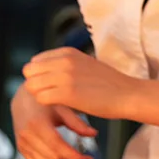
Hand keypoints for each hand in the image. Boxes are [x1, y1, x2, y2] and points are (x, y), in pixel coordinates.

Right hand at [11, 85, 97, 158]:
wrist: (23, 99)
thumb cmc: (45, 101)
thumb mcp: (62, 107)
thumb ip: (77, 122)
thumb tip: (93, 134)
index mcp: (38, 123)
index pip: (57, 146)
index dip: (74, 156)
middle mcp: (27, 136)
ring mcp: (22, 144)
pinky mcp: (21, 149)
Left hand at [22, 47, 139, 120]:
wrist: (129, 94)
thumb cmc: (107, 84)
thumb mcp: (85, 64)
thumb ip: (64, 64)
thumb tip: (41, 72)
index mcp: (68, 52)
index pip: (35, 62)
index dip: (40, 76)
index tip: (53, 85)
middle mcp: (64, 61)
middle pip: (29, 72)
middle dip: (36, 84)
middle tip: (50, 94)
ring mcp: (65, 76)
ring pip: (31, 85)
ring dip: (40, 95)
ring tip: (56, 101)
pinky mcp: (67, 93)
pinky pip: (41, 98)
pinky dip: (48, 105)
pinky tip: (61, 107)